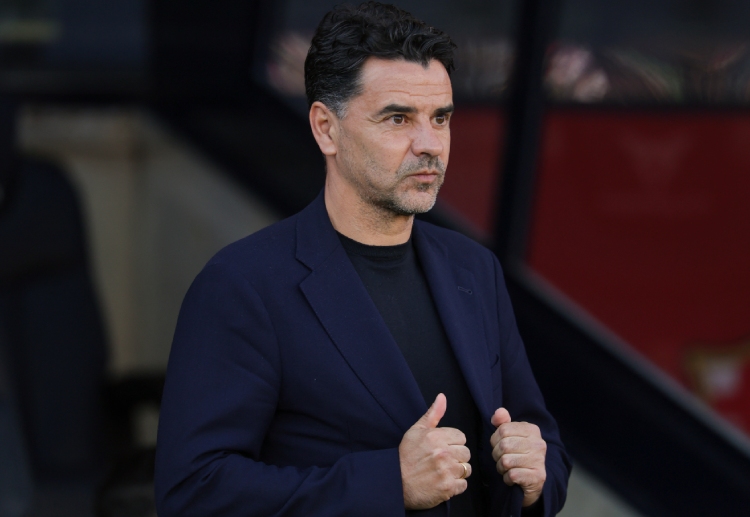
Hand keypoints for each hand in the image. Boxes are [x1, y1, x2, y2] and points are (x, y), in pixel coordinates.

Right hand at [399, 394, 471, 509]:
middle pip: (466, 453)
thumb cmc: (406, 456)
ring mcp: (446, 471)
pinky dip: (456, 486)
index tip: (443, 448)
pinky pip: (463, 485)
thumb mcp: (416, 431)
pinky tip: (443, 482)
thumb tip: (442, 396)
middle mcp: (443, 453)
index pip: (461, 437)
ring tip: (443, 472)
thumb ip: (432, 414)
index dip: (453, 443)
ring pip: (466, 469)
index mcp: (436, 437)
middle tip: (443, 461)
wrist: (395, 482)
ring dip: (457, 471)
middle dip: (457, 457)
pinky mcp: (448, 488)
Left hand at [490, 408, 546, 506]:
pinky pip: (511, 475)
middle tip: (501, 459)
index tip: (499, 446)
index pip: (503, 429)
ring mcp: (539, 460)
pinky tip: (512, 477)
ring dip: (501, 467)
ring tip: (507, 468)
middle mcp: (538, 443)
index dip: (495, 440)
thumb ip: (503, 423)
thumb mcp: (512, 436)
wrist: (533, 481)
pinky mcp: (538, 476)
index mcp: (532, 430)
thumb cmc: (519, 454)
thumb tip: (499, 412)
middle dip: (496, 455)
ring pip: (506, 461)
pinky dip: (507, 478)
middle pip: (503, 445)